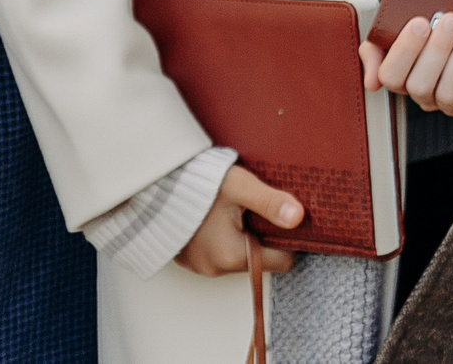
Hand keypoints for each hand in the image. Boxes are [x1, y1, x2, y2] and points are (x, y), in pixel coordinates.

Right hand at [174, 164, 301, 277]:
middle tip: (255, 209)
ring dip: (243, 235)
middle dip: (263, 236)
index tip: (283, 217)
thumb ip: (270, 202)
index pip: (281, 261)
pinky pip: (218, 253)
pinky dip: (223, 237)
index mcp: (231, 255)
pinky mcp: (188, 260)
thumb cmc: (195, 183)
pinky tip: (217, 216)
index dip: (288, 239)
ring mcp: (199, 266)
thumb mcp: (240, 186)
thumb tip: (299, 218)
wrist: (154, 185)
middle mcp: (215, 269)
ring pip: (239, 256)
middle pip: (260, 259)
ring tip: (234, 209)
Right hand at [361, 12, 452, 119]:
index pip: (391, 75)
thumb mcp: (395, 32)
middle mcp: (424, 95)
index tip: (420, 22)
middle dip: (438, 50)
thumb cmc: (429, 29)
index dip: (404, 51)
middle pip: (421, 85)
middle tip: (452, 20)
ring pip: (449, 94)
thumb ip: (375, 50)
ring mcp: (450, 105)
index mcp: (401, 77)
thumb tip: (372, 82)